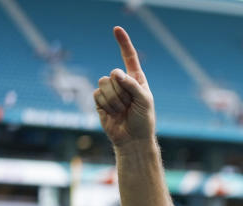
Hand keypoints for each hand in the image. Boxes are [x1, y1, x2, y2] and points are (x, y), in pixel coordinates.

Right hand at [94, 27, 154, 147]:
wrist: (132, 139)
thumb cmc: (143, 120)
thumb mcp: (144, 101)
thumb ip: (132, 85)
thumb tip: (115, 73)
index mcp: (136, 79)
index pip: (129, 58)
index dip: (123, 43)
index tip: (117, 29)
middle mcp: (122, 82)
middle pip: (113, 75)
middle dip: (122, 92)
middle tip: (130, 105)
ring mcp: (110, 90)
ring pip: (103, 83)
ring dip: (114, 100)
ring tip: (122, 110)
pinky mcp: (100, 100)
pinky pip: (97, 94)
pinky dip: (106, 105)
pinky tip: (113, 113)